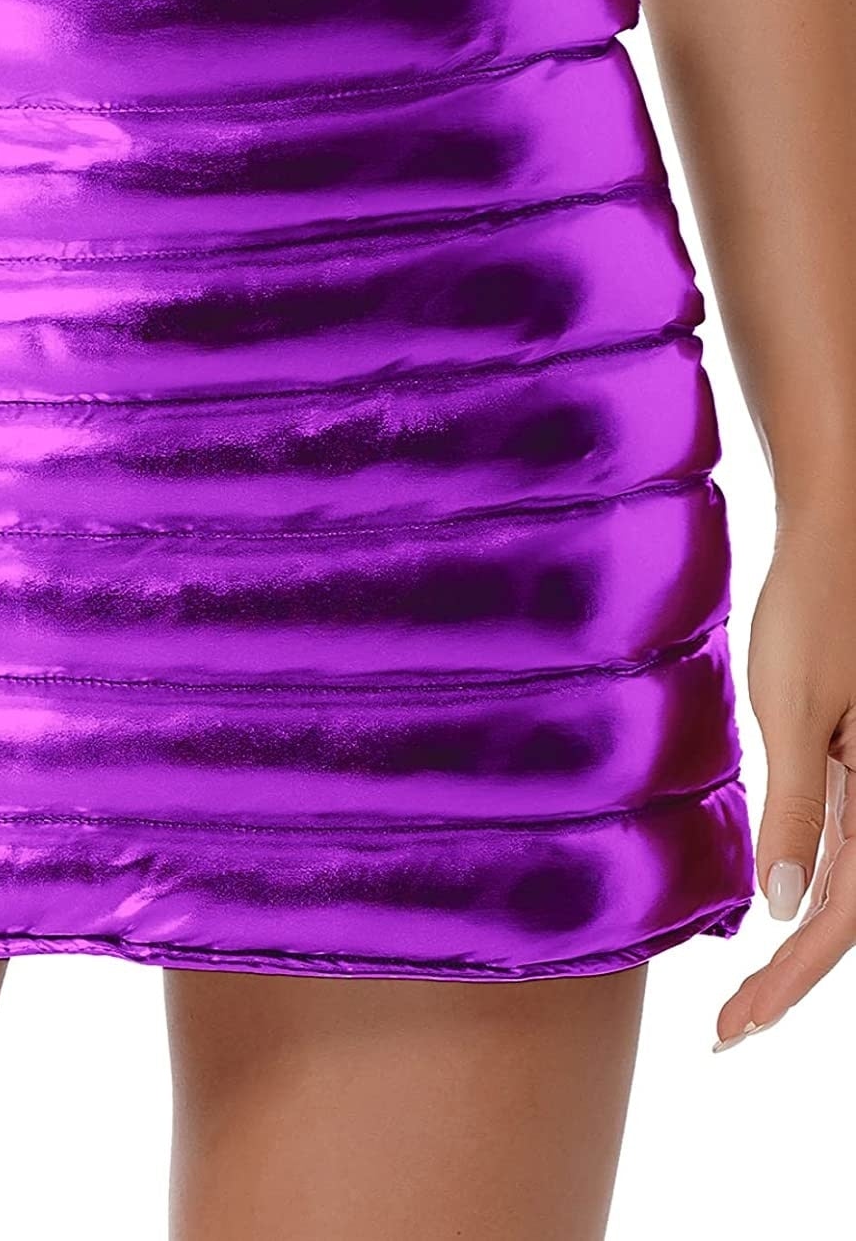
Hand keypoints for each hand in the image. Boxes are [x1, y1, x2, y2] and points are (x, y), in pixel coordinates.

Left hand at [715, 516, 855, 1050]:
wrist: (836, 540)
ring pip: (846, 885)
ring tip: (744, 992)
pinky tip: (775, 910)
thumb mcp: (792, 710)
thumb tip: (784, 908)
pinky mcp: (855, 756)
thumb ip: (798, 808)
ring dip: (797, 945)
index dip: (789, 982)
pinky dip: (808, 885)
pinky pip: (843, 841)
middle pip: (847, 916)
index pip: (843, 920)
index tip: (735, 1028)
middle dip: (789, 979)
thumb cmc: (814, 613)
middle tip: (728, 1030)